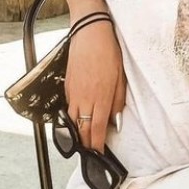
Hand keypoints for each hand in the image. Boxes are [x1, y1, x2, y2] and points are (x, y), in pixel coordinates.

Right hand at [65, 21, 125, 152]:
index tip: (99, 155)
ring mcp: (73, 93)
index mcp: (101, 98)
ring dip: (78, 133)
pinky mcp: (67, 86)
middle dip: (86, 144)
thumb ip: (118, 101)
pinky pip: (69, 108)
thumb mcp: (121, 77)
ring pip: (73, 121)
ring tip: (84, 141)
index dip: (97, 145)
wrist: (90, 33)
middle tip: (92, 153)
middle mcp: (85, 99)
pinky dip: (73, 117)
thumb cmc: (110, 53)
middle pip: (82, 130)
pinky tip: (79, 119)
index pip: (98, 130)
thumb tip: (116, 121)